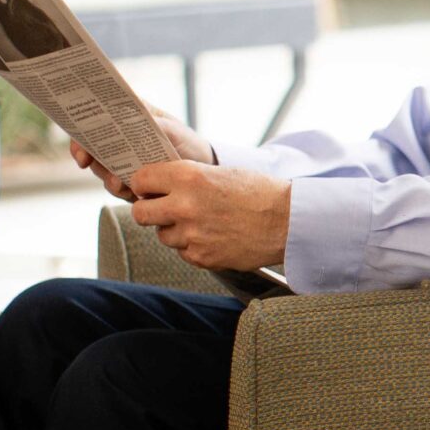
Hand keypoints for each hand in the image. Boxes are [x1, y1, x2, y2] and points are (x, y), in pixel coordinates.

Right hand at [71, 104, 214, 198]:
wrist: (201, 168)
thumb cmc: (184, 141)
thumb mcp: (172, 130)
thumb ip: (151, 124)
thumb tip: (128, 119)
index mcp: (124, 119)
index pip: (92, 123)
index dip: (80, 134)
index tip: (81, 147)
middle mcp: (117, 142)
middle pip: (91, 149)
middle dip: (90, 158)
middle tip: (90, 163)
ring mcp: (121, 164)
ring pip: (102, 172)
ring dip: (108, 178)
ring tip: (119, 182)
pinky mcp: (129, 184)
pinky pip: (118, 190)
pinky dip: (123, 192)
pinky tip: (133, 193)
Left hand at [125, 160, 290, 270]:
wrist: (288, 220)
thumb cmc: (258, 192)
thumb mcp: (218, 172)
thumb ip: (185, 179)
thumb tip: (156, 188)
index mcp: (187, 176)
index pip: (140, 179)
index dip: (144, 183)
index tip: (150, 188)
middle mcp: (184, 205)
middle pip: (140, 213)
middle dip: (148, 210)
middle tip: (162, 209)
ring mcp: (191, 235)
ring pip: (162, 235)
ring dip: (175, 230)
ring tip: (202, 223)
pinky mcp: (201, 257)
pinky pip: (183, 252)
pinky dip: (193, 246)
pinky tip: (214, 236)